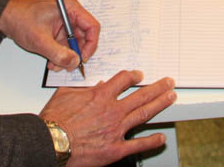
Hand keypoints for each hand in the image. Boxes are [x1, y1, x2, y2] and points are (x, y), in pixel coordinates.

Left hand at [0, 0, 99, 70]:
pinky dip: (60, 55)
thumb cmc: (20, 19)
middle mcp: (70, 14)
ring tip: (55, 65)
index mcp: (70, 8)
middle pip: (84, 37)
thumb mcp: (40, 39)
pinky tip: (52, 62)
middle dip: (76, 54)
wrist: (6, 18)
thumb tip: (74, 62)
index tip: (83, 58)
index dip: (90, 44)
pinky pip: (65, 46)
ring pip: (74, 44)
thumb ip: (58, 53)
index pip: (91, 26)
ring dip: (67, 57)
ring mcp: (64, 23)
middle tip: (69, 65)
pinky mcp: (58, 31)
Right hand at [40, 71, 176, 165]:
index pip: (123, 80)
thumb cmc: (55, 120)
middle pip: (141, 95)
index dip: (133, 76)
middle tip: (169, 82)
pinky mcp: (115, 149)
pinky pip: (138, 145)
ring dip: (159, 105)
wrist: (52, 143)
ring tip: (171, 98)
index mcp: (100, 96)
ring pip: (143, 114)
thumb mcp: (65, 94)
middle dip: (157, 88)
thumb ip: (81, 88)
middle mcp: (112, 111)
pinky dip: (151, 141)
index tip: (139, 75)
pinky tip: (160, 137)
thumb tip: (93, 85)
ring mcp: (116, 130)